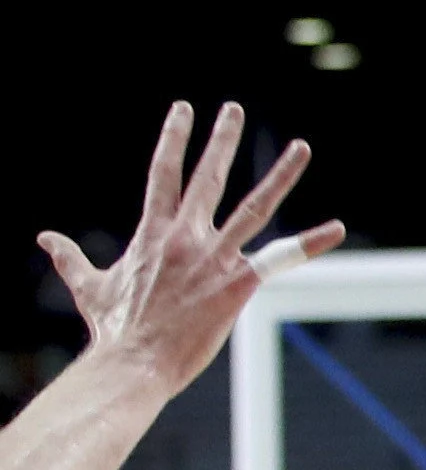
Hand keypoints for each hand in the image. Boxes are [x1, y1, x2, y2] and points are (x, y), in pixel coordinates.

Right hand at [43, 102, 339, 395]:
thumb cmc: (114, 328)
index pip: (164, 173)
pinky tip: (337, 228)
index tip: (184, 110)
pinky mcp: (239, 283)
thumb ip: (69, 258)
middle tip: (232, 107)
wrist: (134, 362)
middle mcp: (186, 237)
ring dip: (281, 175)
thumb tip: (44, 238)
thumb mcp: (88, 285)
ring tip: (302, 147)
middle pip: (208, 176)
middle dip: (220, 139)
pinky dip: (312, 244)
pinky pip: (282, 258)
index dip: (174, 139)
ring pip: (255, 206)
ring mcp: (215, 258)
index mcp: (153, 232)